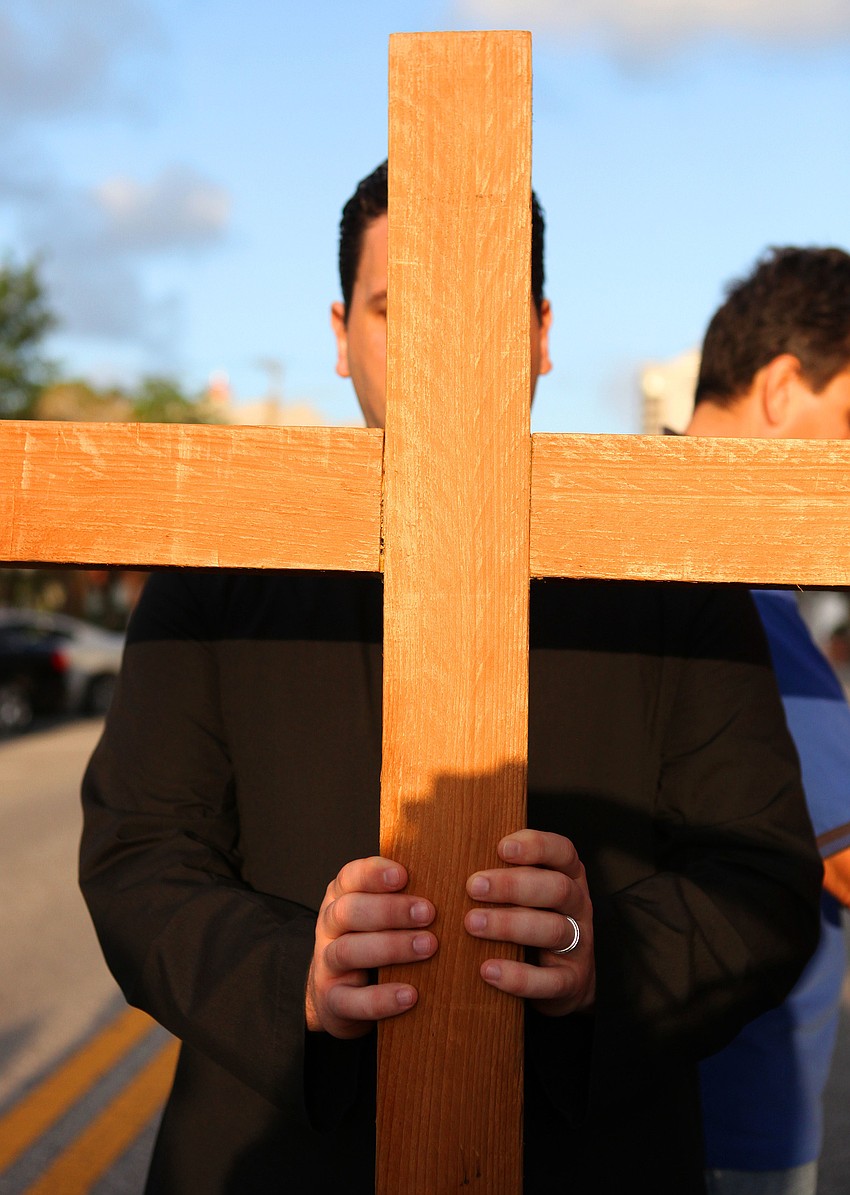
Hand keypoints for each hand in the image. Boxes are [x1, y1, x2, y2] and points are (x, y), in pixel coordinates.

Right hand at [305, 856, 436, 1037]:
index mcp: (342, 897)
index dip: (373, 874)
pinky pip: (349, 1000)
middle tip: (428, 913)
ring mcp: (326, 963)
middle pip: (349, 911)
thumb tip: (452, 882)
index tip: (403, 875)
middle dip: (389, 910)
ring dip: (390, 948)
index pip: (350, 877)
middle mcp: (329, 926)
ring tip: (428, 947)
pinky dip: (380, 998)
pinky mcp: (332, 1000)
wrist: (342, 996)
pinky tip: (410, 995)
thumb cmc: (377, 942)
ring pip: (347, 951)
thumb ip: (407, 898)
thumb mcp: (384, 916)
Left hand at [464, 829, 594, 1015]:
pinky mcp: (572, 981)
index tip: (502, 848)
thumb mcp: (524, 891)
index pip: (562, 852)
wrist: (563, 979)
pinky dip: (519, 976)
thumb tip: (450, 855)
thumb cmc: (529, 919)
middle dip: (514, 885)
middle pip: (557, 888)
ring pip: (554, 929)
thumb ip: (499, 871)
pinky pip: (551, 981)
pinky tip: (488, 970)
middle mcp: (578, 905)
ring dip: (510, 925)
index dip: (536, 846)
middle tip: (473, 886)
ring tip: (472, 923)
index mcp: (568, 876)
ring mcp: (579, 944)